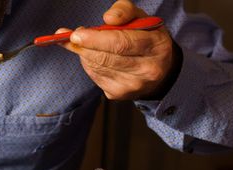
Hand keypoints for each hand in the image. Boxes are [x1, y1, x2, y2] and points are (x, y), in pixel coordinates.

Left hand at [59, 0, 175, 99]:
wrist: (158, 68)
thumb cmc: (145, 37)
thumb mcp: (140, 18)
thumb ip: (124, 11)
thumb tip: (107, 18)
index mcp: (156, 46)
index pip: (121, 43)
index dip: (95, 39)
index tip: (76, 35)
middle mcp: (147, 70)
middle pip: (106, 58)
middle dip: (85, 47)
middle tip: (73, 37)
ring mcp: (133, 86)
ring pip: (98, 68)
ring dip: (85, 54)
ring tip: (83, 43)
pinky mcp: (119, 94)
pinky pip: (95, 77)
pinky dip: (89, 64)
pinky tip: (93, 56)